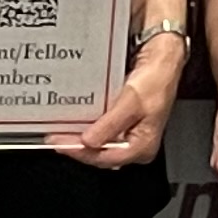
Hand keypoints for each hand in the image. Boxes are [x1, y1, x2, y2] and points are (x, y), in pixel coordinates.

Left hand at [51, 30, 186, 168]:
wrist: (162, 60)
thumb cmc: (156, 80)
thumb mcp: (131, 102)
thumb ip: (110, 124)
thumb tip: (89, 142)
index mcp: (142, 147)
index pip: (105, 158)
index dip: (81, 152)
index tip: (61, 143)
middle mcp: (135, 144)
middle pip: (100, 153)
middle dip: (77, 146)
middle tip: (55, 137)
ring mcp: (127, 134)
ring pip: (98, 143)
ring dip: (79, 137)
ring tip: (60, 130)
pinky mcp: (121, 122)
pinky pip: (100, 129)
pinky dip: (86, 126)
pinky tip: (73, 120)